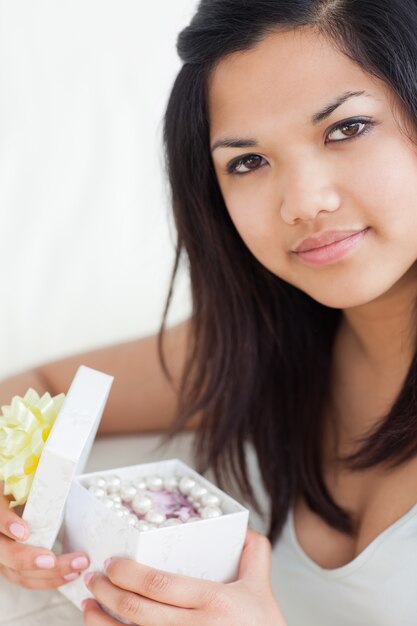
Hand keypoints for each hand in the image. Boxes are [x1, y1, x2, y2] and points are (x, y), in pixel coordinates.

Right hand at [0, 483, 89, 588]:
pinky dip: (48, 579)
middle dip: (29, 559)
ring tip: (75, 566)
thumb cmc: (22, 490)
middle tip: (52, 560)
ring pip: (16, 571)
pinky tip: (70, 574)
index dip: (6, 523)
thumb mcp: (24, 482)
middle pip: (5, 552)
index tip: (23, 531)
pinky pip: (26, 578)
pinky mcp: (9, 567)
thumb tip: (58, 473)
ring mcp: (1, 554)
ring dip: (48, 574)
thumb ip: (37, 482)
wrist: (12, 503)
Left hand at [82, 528, 286, 625]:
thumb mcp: (262, 591)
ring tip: (88, 603)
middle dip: (108, 592)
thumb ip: (253, 555)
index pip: (160, 585)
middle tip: (94, 577)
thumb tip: (242, 527)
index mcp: (215, 603)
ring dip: (100, 621)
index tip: (113, 563)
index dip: (129, 574)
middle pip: (137, 611)